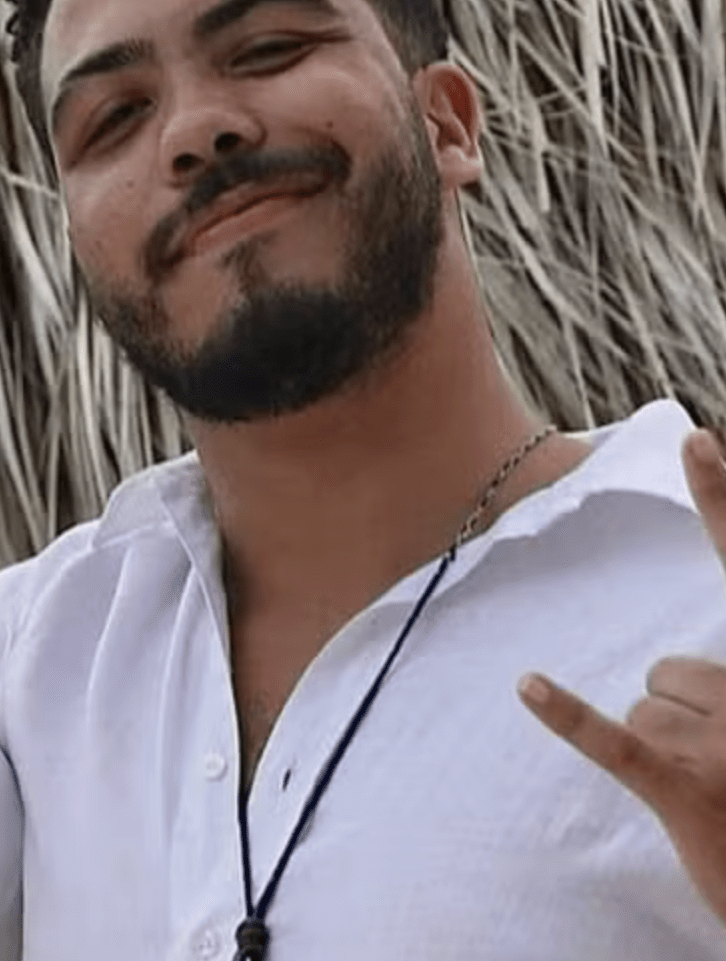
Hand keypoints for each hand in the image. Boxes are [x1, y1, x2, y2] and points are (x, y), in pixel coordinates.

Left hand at [519, 428, 725, 925]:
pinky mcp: (687, 792)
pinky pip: (617, 740)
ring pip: (644, 705)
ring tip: (713, 794)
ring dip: (662, 745)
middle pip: (668, 669)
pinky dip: (571, 716)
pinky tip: (530, 687)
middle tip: (725, 769)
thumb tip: (671, 668)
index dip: (723, 502)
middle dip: (680, 711)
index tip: (697, 441)